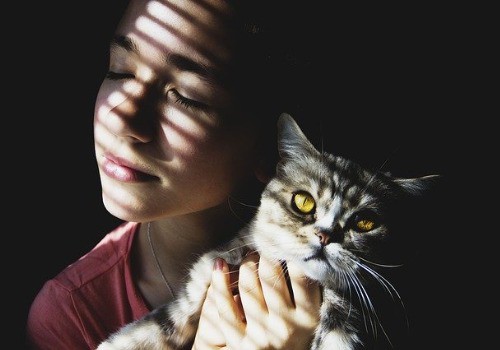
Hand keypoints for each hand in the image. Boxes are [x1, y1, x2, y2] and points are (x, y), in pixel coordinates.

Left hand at [192, 252, 320, 348]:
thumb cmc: (296, 334)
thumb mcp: (309, 315)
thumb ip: (306, 288)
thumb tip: (298, 248)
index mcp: (307, 318)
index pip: (302, 276)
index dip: (293, 251)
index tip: (286, 237)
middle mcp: (285, 327)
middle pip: (271, 276)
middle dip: (265, 254)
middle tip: (265, 244)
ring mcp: (260, 335)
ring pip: (248, 287)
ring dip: (246, 264)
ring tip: (249, 255)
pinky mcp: (238, 342)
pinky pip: (224, 307)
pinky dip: (219, 282)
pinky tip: (219, 265)